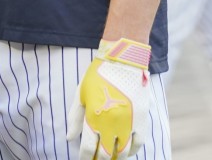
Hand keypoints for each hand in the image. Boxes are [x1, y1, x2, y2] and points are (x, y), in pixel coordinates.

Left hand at [67, 39, 151, 159]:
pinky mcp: (142, 120)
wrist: (123, 61)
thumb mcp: (81, 94)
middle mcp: (112, 123)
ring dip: (115, 157)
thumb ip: (74, 118)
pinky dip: (131, 151)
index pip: (88, 148)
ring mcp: (129, 123)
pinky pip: (138, 144)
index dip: (84, 157)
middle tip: (95, 159)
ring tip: (109, 157)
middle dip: (99, 159)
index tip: (84, 157)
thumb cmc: (98, 76)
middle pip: (105, 154)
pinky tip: (125, 151)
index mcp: (94, 117)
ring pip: (122, 152)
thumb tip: (69, 138)